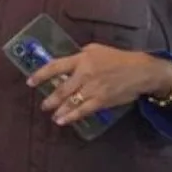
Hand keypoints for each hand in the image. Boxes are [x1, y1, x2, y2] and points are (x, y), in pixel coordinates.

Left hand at [29, 43, 171, 125]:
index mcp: (81, 60)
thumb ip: (79, 56)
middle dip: (50, 99)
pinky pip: (83, 110)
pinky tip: (63, 121)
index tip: (30, 82)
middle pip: (61, 89)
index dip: (40, 75)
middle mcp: (84, 74)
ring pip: (70, 102)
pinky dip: (71, 117)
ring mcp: (92, 89)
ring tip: (52, 116)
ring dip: (59, 110)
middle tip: (43, 105)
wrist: (141, 71)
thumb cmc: (117, 58)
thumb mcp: (96, 49)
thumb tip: (66, 64)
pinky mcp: (101, 101)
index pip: (55, 67)